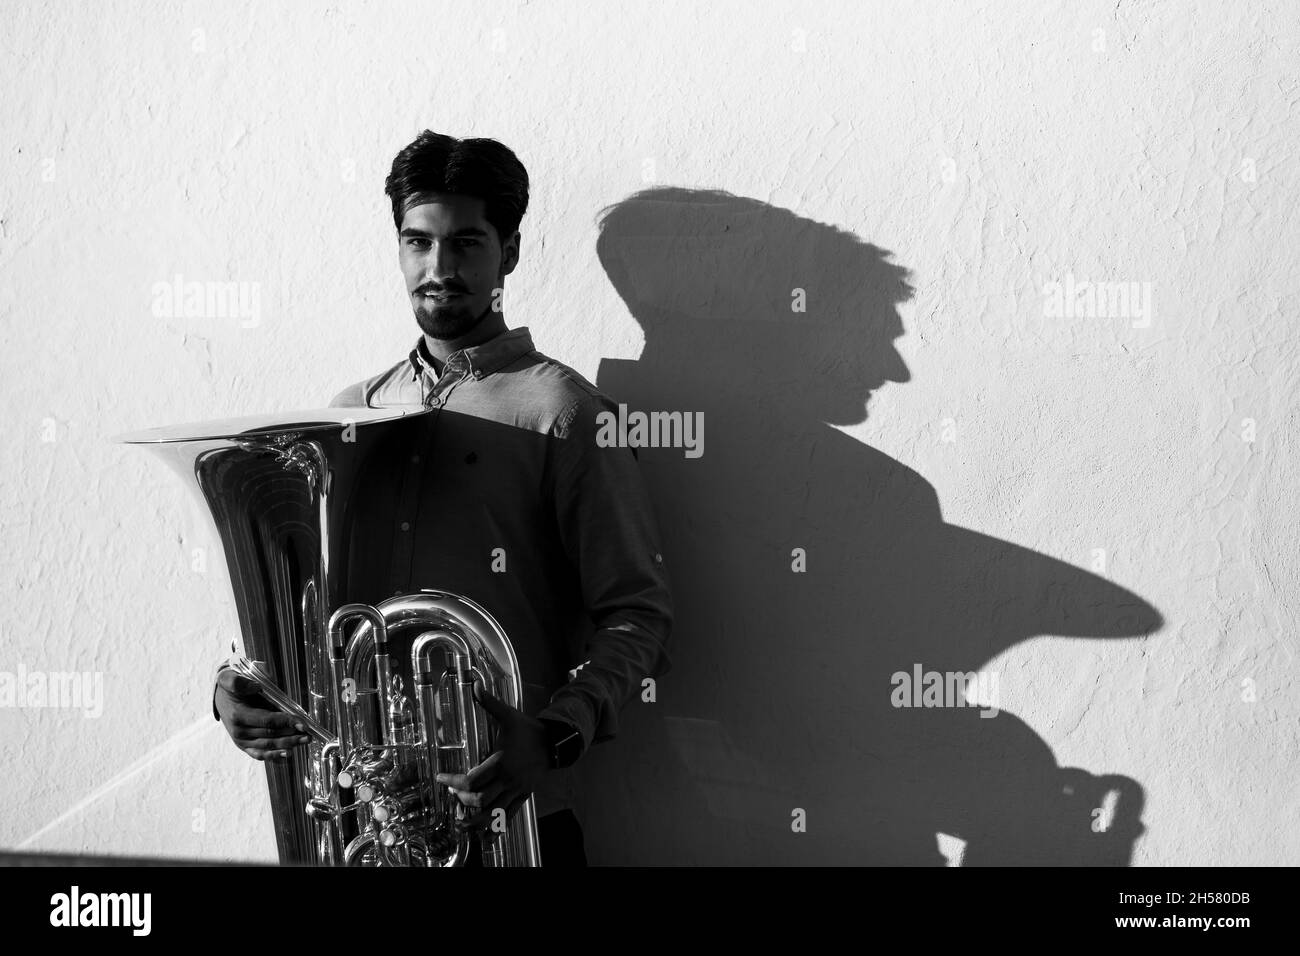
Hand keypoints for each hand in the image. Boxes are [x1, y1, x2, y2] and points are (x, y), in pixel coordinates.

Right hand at [214, 668, 309, 761]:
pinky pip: (259, 754)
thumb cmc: (229, 687)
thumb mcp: (229, 679)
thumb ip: (238, 682)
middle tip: (309, 734)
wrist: (220, 698)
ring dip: (288, 745)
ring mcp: (241, 741)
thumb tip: (255, 687)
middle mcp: (239, 732)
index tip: (302, 723)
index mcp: (238, 716)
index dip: (286, 722)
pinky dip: (274, 757)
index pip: (267, 721)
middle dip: (292, 735)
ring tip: (305, 741)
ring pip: (268, 746)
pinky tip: (288, 755)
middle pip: (271, 735)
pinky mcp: (244, 746)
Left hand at [436, 684, 547, 830]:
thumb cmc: (529, 730)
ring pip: (493, 812)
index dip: (453, 782)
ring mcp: (516, 790)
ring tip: (463, 818)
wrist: (556, 743)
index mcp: (501, 762)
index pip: (472, 779)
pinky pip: (509, 816)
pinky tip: (485, 833)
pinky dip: (495, 826)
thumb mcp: (509, 715)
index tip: (442, 779)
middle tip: (453, 794)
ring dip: (475, 818)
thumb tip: (475, 684)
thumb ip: (489, 703)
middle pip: (480, 799)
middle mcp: (508, 779)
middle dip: (462, 800)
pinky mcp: (523, 795)